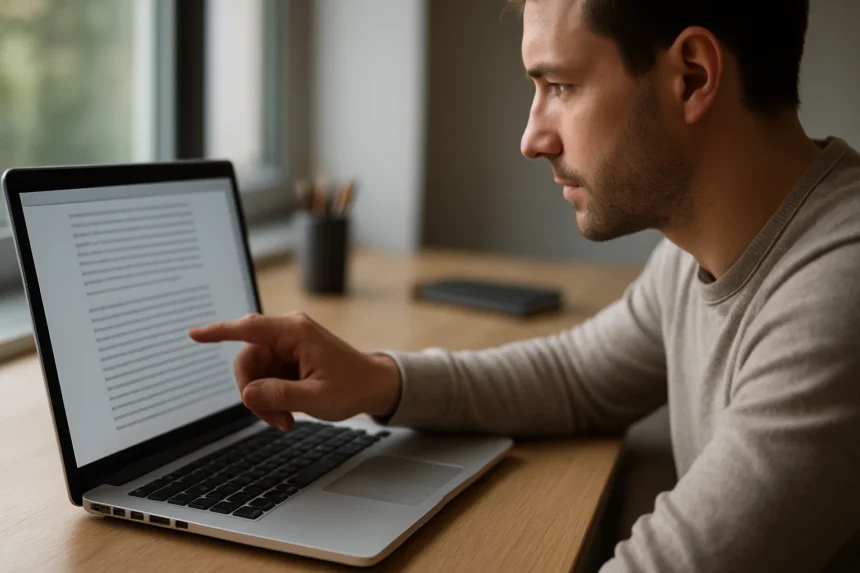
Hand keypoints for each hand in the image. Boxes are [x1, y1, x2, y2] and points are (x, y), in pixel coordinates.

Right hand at [189, 312, 401, 430]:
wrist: (374, 385)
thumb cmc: (353, 386)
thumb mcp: (317, 398)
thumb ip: (279, 395)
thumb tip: (247, 393)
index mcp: (295, 332)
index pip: (249, 328)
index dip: (219, 332)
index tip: (194, 335)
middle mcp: (287, 333)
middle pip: (247, 360)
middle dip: (254, 394)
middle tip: (276, 421)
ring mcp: (286, 346)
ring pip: (253, 373)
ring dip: (263, 400)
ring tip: (286, 421)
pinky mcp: (286, 359)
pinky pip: (264, 378)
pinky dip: (271, 399)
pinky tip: (287, 414)